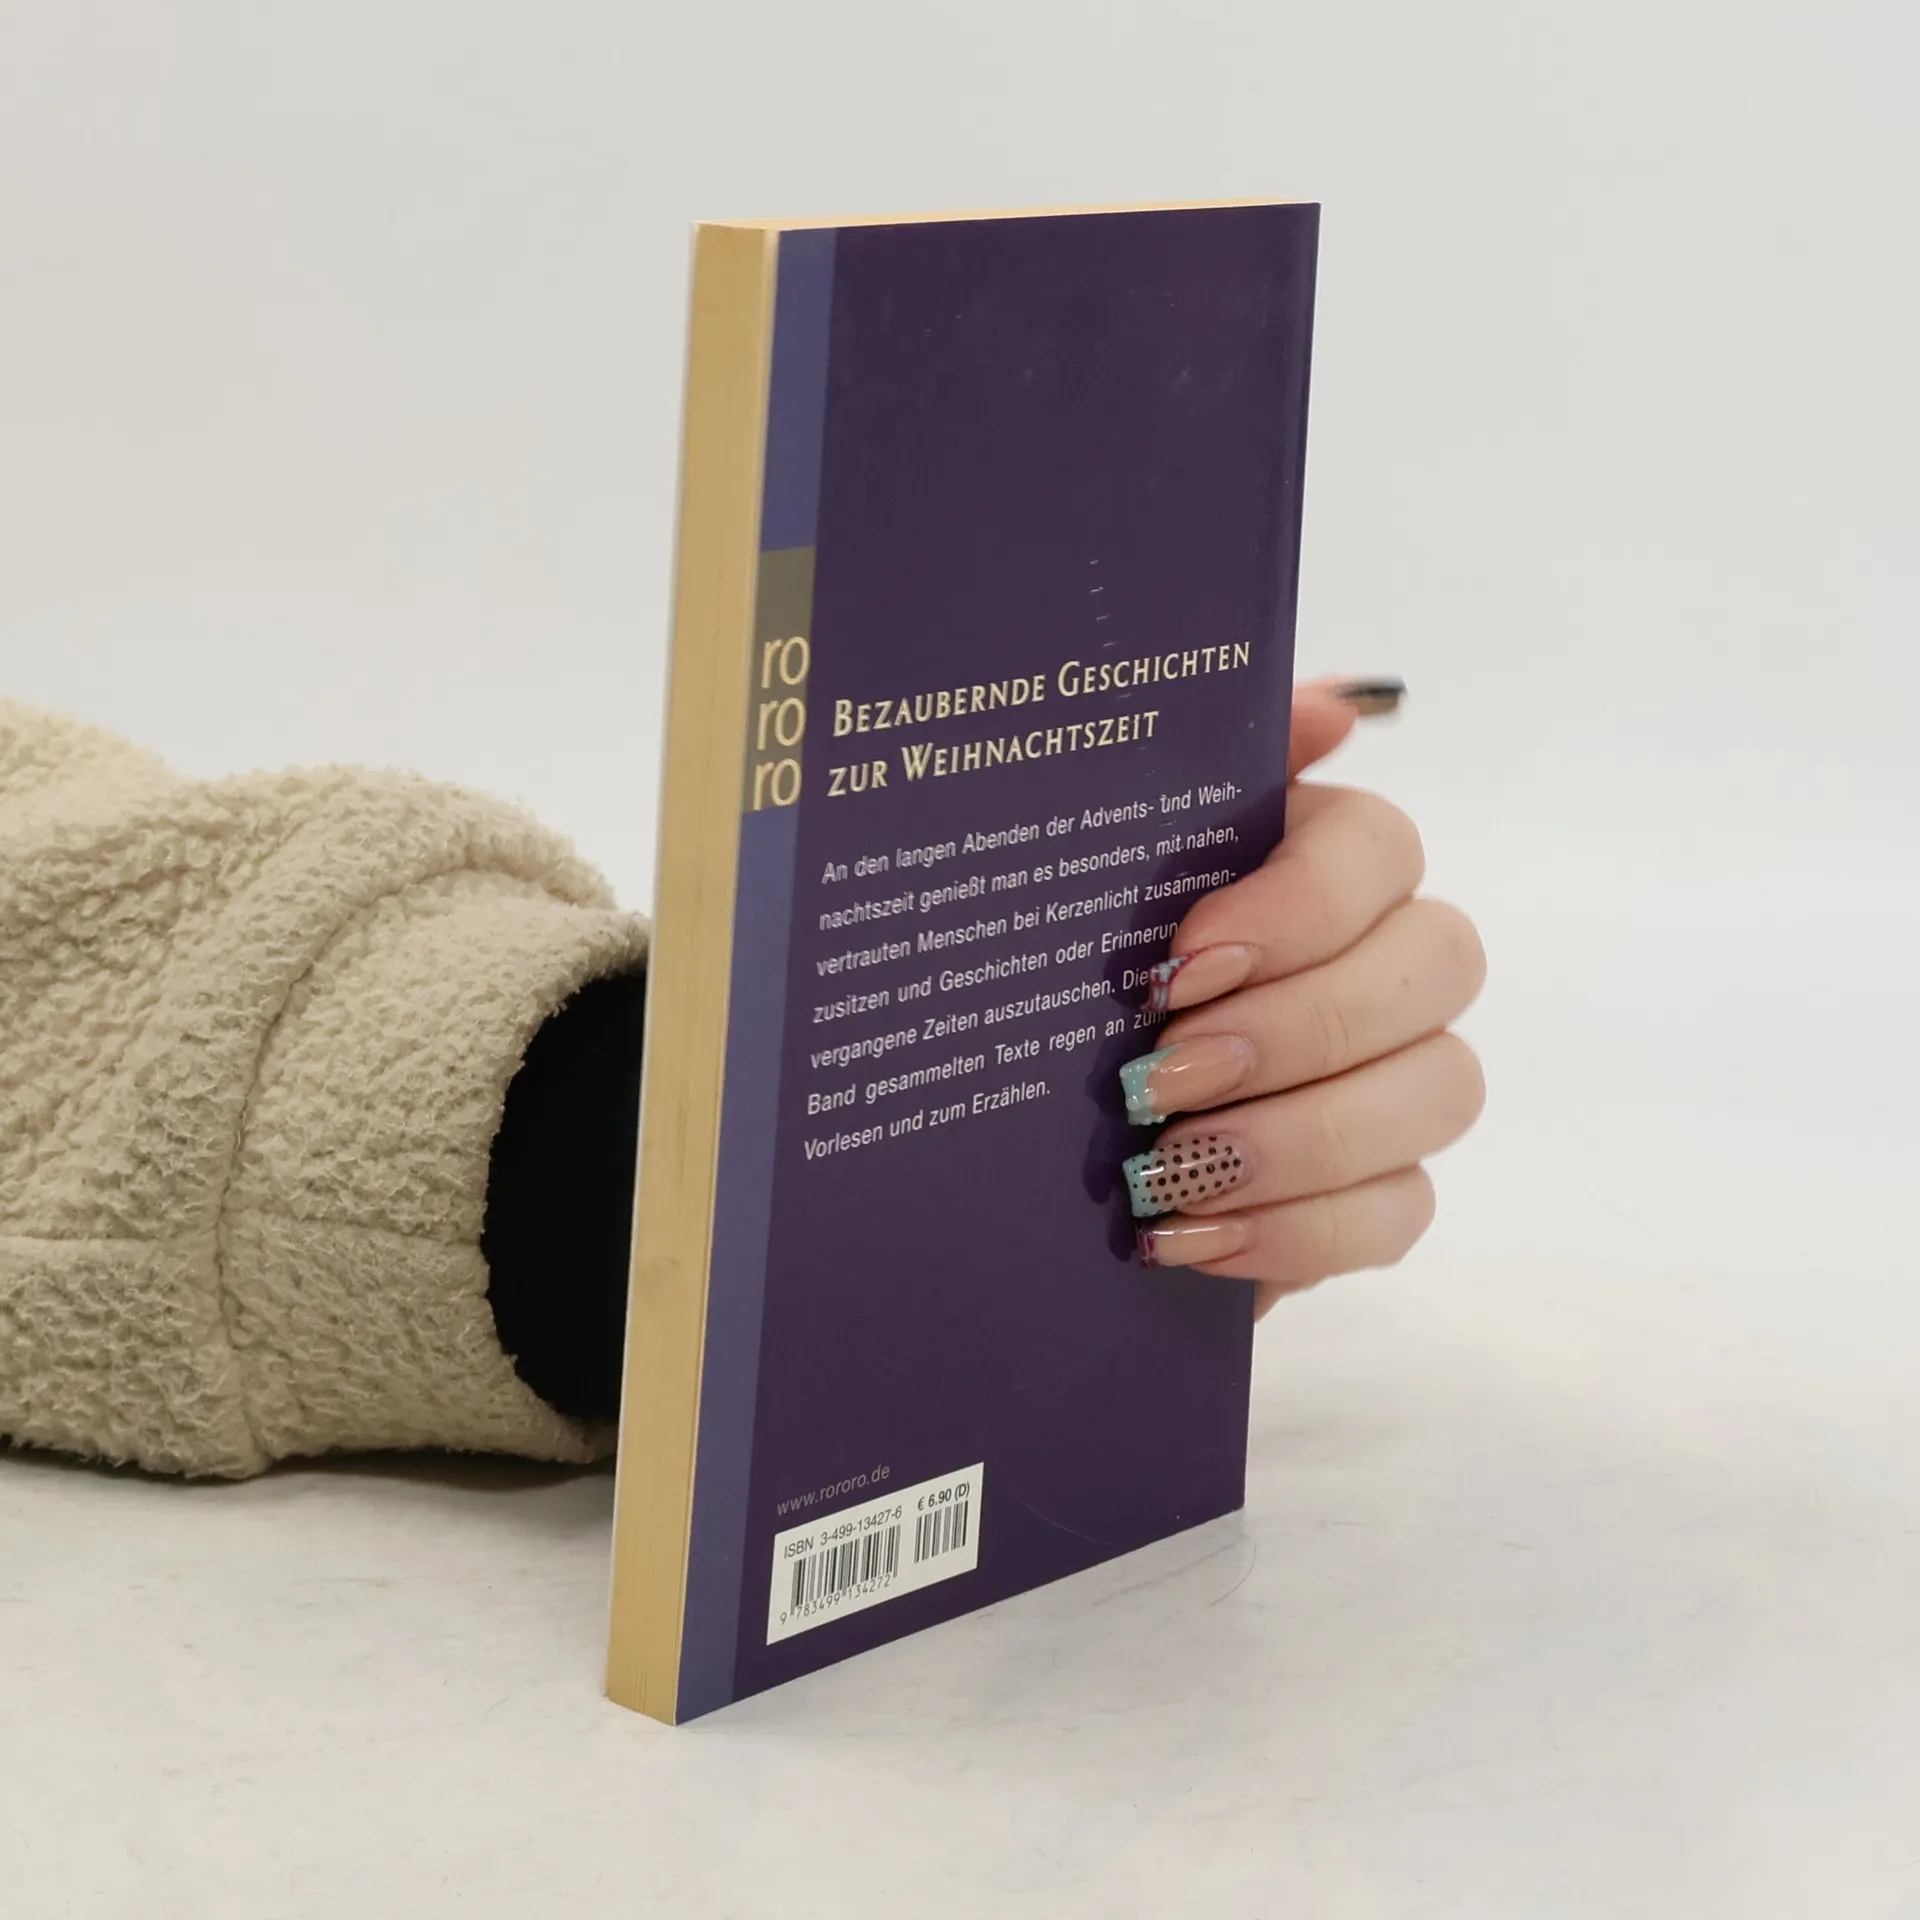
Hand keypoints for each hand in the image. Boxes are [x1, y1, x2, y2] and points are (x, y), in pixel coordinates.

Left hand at [1119, 678, 1485, 1316]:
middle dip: (1295, 1028)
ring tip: (1167, 1171)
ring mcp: (1404, 1077)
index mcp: (1324, 860)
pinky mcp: (1383, 1189)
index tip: (1177, 965)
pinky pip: (1402, 1211)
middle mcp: (1391, 957)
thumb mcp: (1099, 863)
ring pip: (1441, 1090)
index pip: (1379, 849)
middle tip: (1159, 1079)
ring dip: (1299, 1137)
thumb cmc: (1074, 967)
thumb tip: (1330, 708)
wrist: (1038, 1126)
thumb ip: (1202, 771)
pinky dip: (1297, 1231)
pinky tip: (1189, 1237)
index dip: (1296, 907)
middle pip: (1435, 966)